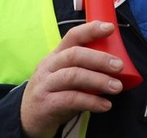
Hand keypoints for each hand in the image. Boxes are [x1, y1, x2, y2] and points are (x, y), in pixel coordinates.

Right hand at [21, 21, 124, 137]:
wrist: (28, 119)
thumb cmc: (54, 94)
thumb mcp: (65, 76)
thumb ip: (84, 68)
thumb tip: (115, 64)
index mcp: (56, 56)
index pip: (72, 36)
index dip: (91, 30)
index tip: (109, 28)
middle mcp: (49, 66)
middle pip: (74, 55)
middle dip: (99, 58)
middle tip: (119, 66)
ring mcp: (45, 84)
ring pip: (73, 76)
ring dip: (98, 80)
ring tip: (116, 87)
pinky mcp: (46, 104)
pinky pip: (71, 99)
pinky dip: (91, 102)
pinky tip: (105, 105)